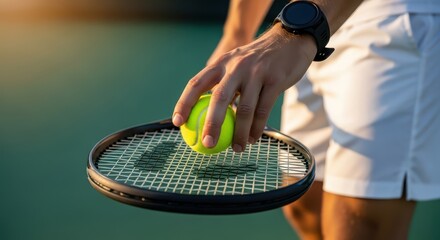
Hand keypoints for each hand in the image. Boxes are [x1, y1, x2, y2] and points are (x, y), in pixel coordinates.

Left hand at [173, 24, 316, 151]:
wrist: (290, 41)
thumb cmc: (258, 61)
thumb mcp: (236, 63)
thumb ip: (223, 83)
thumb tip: (206, 113)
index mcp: (221, 63)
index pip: (196, 83)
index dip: (184, 103)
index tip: (178, 123)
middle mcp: (236, 66)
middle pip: (219, 98)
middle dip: (211, 124)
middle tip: (207, 144)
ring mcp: (257, 73)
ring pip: (244, 109)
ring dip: (239, 133)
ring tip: (236, 148)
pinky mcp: (275, 80)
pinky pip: (263, 110)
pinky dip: (257, 128)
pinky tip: (253, 138)